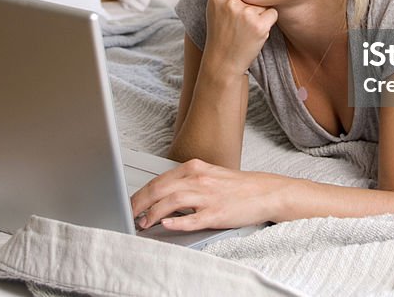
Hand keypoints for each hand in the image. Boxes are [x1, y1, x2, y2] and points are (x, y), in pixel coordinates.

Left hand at [129, 158, 286, 230]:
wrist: (265, 192)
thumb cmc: (237, 186)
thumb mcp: (208, 175)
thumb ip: (186, 182)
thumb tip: (161, 195)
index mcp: (195, 168)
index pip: (159, 180)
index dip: (141, 193)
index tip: (131, 203)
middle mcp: (199, 179)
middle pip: (159, 189)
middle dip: (139, 203)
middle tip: (128, 214)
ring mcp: (208, 196)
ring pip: (171, 202)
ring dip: (152, 213)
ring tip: (142, 223)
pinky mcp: (217, 214)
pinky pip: (192, 219)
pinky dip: (177, 222)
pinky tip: (165, 224)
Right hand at [202, 0, 277, 76]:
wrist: (223, 61)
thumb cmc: (222, 34)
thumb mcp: (216, 8)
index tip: (233, 13)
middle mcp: (230, 1)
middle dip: (250, 7)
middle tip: (239, 24)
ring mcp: (244, 12)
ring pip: (263, 3)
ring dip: (260, 15)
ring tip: (246, 29)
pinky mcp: (258, 24)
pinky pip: (272, 13)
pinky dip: (268, 23)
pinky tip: (255, 33)